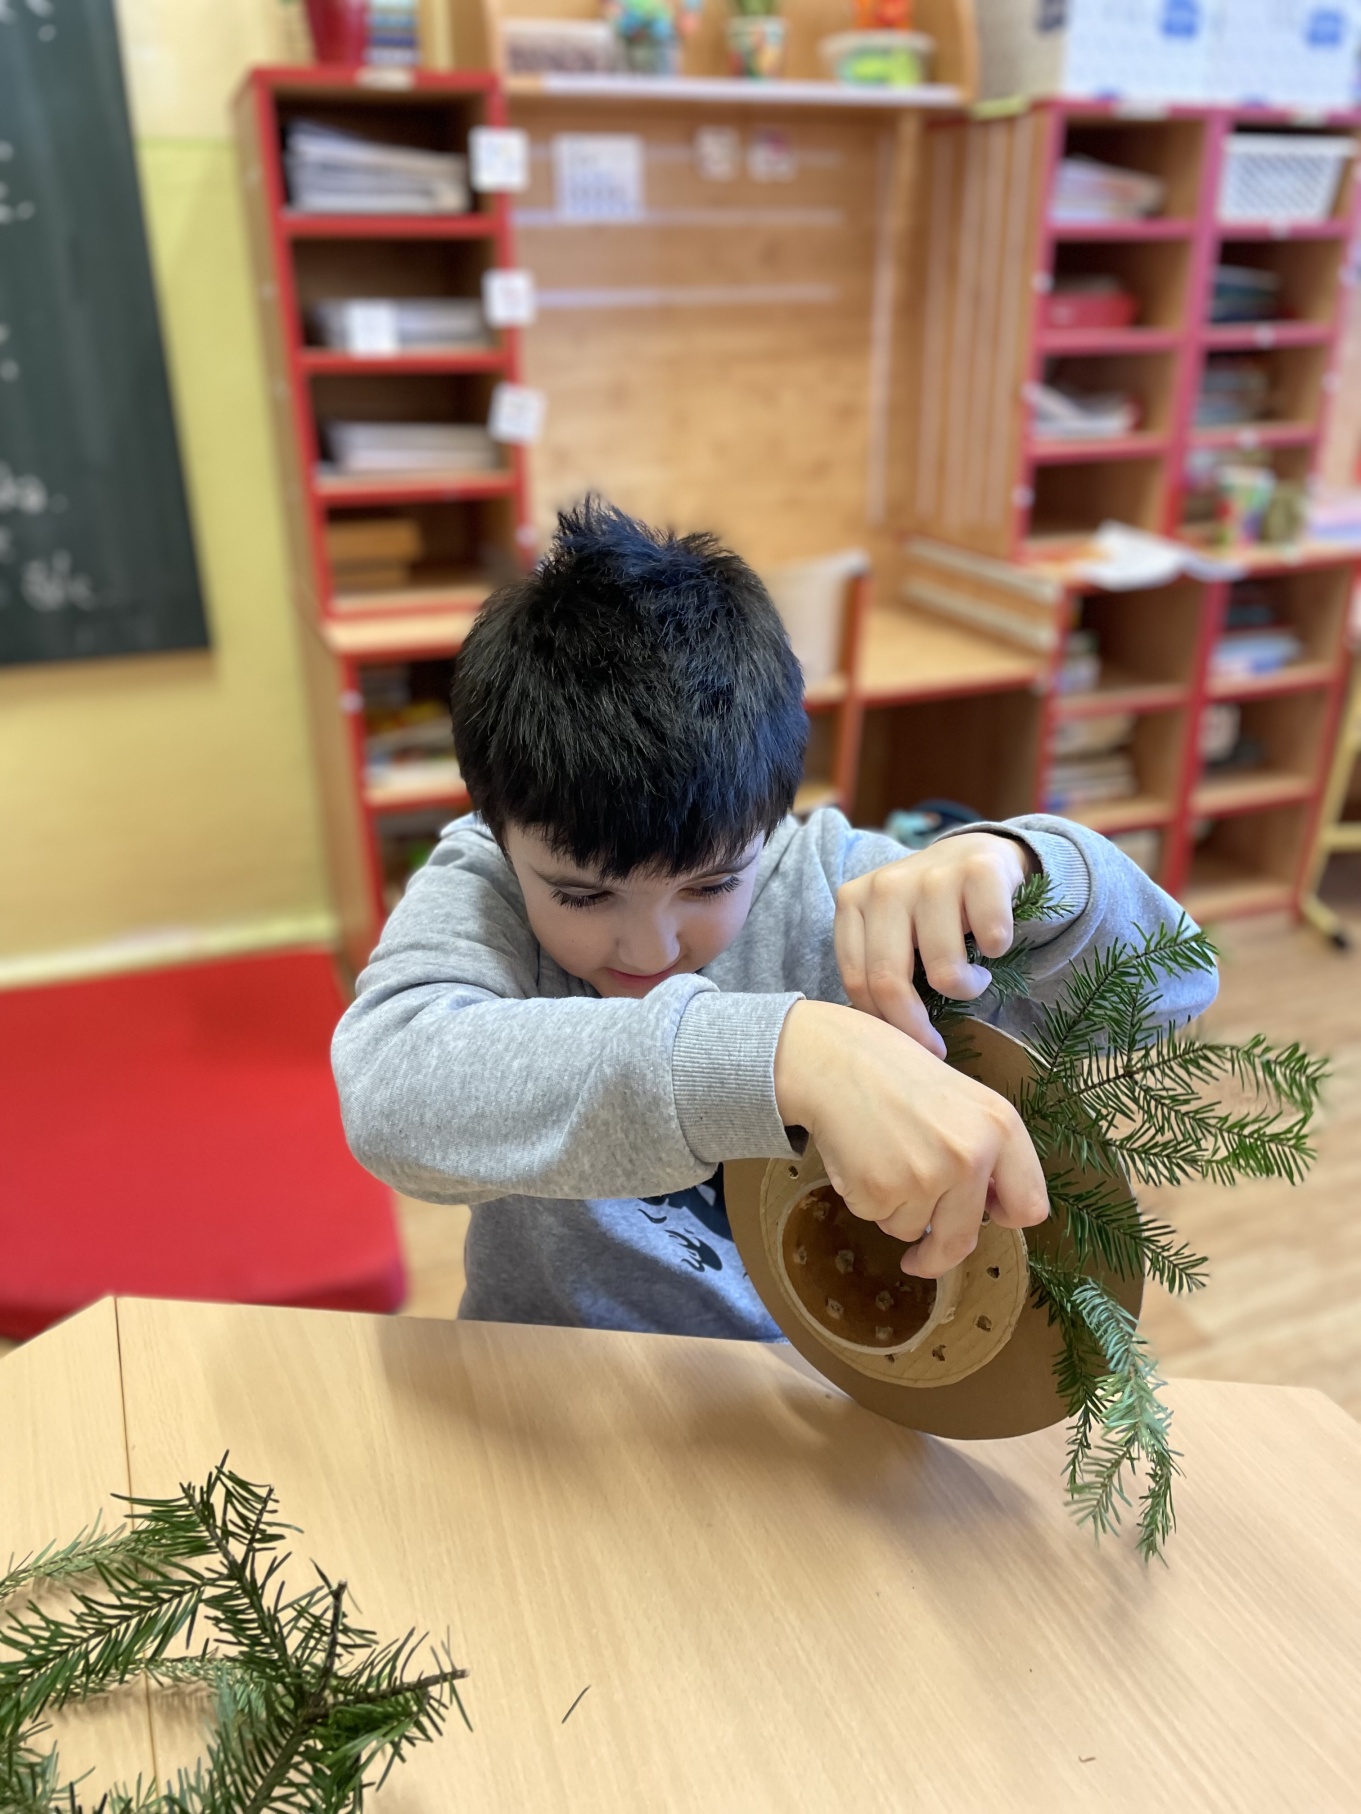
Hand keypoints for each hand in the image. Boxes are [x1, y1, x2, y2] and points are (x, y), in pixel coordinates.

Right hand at [773, 998, 1048, 1277]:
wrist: (831, 1058)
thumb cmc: (893, 1071)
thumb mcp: (962, 1097)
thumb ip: (984, 1148)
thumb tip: (988, 1206)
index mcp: (1001, 1127)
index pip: (1029, 1206)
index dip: (1004, 1216)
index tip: (986, 1221)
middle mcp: (970, 1157)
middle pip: (962, 1241)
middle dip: (938, 1256)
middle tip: (921, 1257)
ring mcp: (925, 1178)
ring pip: (913, 1230)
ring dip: (895, 1210)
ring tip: (880, 1157)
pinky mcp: (880, 1192)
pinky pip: (877, 1218)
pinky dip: (865, 1199)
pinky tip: (858, 1158)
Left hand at [834, 833, 1034, 1058]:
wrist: (978, 852)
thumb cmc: (929, 909)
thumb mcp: (890, 933)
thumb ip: (876, 970)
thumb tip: (875, 1045)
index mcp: (853, 901)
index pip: (858, 981)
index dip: (883, 1027)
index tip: (907, 1050)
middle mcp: (886, 885)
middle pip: (890, 981)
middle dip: (916, 1027)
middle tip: (939, 1047)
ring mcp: (932, 874)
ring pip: (944, 970)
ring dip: (968, 988)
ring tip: (974, 978)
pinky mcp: (980, 869)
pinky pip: (992, 938)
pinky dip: (998, 951)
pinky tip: (995, 943)